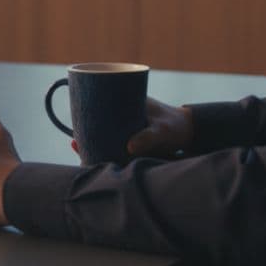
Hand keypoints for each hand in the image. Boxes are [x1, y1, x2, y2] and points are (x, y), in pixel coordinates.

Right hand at [67, 97, 193, 158]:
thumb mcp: (163, 130)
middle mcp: (123, 115)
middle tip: (75, 143)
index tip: (75, 131)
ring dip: (92, 144)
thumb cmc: (176, 126)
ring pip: (104, 135)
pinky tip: (95, 161)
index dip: (84, 118)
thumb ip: (149, 136)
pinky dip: (104, 152)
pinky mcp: (132, 141)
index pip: (99, 107)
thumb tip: (130, 147)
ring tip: (80, 151)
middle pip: (97, 122)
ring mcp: (127, 128)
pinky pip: (113, 146)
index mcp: (127, 104)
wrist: (190, 132)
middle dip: (84, 134)